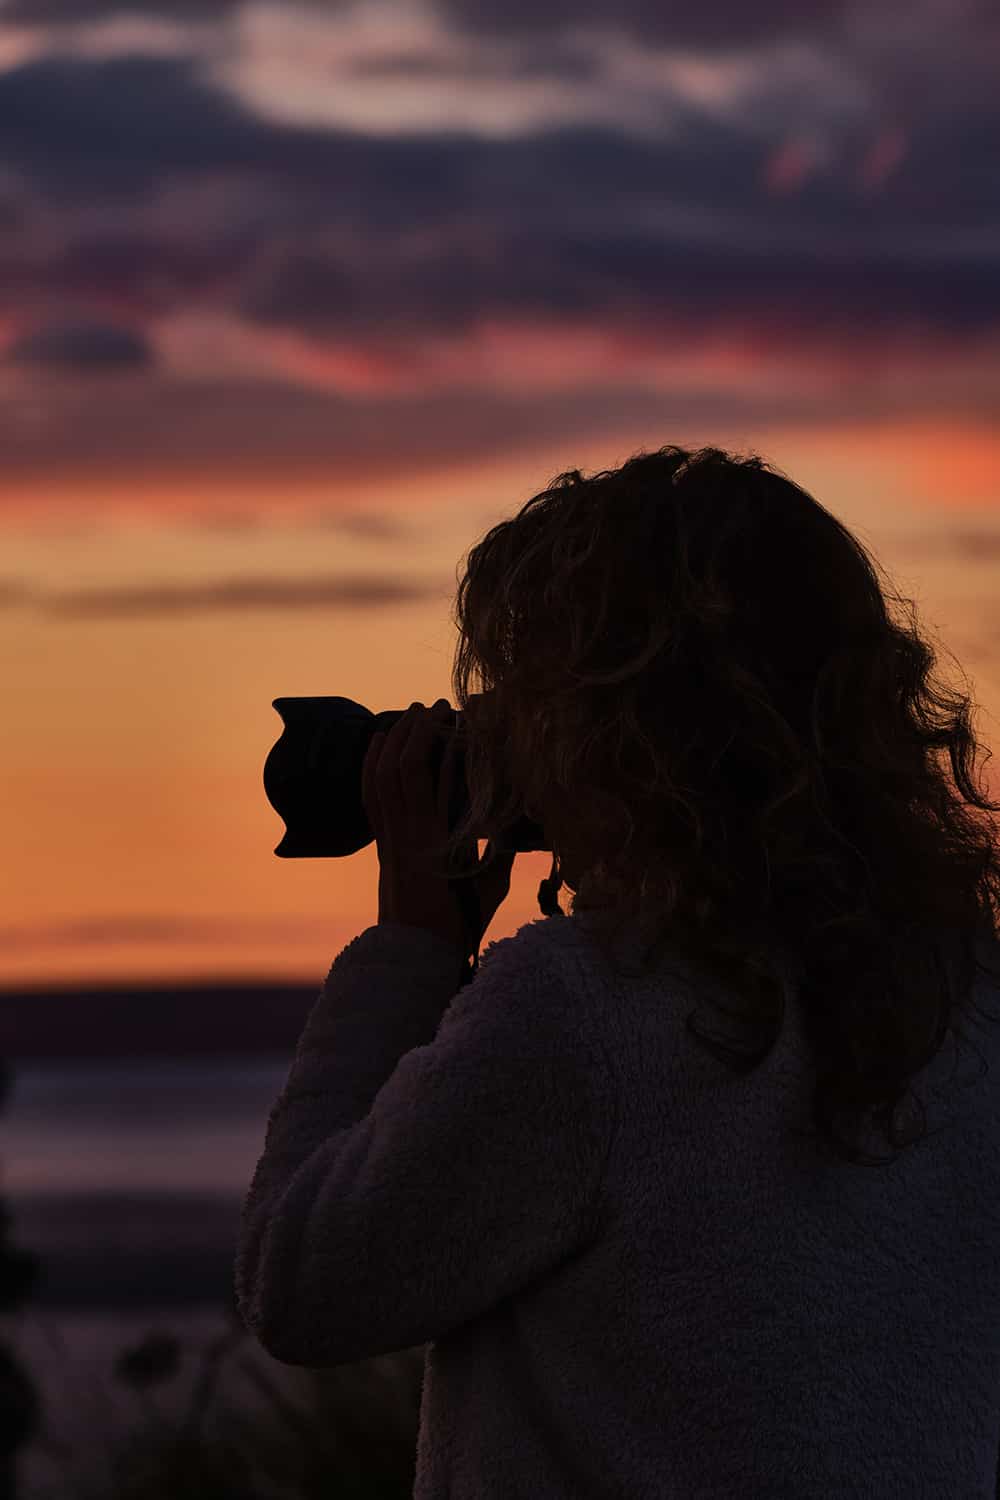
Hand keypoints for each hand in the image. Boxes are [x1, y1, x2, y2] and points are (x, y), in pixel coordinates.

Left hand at [361, 699, 515, 969]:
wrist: (413, 957)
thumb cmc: (458, 926)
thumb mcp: (489, 888)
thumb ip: (500, 852)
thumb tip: (517, 823)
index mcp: (430, 838)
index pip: (422, 775)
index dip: (432, 739)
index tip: (450, 715)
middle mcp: (404, 832)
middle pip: (398, 767)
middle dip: (414, 730)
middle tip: (433, 706)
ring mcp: (389, 839)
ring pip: (380, 779)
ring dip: (392, 744)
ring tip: (407, 717)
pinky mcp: (382, 847)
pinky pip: (370, 799)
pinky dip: (372, 768)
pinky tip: (378, 749)